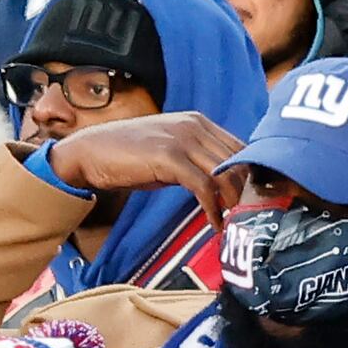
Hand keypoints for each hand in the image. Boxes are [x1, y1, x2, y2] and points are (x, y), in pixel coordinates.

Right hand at [48, 111, 244, 229]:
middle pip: (238, 161)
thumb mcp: (170, 153)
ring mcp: (182, 138)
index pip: (241, 148)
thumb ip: (197, 160)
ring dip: (234, 203)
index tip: (257, 202)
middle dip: (248, 193)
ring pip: (225, 173)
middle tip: (252, 220)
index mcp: (199, 122)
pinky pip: (203, 186)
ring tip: (236, 225)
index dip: (254, 176)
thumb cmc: (129, 157)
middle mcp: (195, 125)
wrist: (90, 153)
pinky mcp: (169, 156)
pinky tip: (214, 224)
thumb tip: (225, 183)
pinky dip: (213, 208)